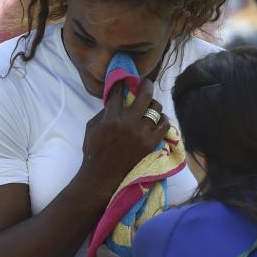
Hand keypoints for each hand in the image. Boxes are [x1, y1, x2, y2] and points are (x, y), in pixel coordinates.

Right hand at [80, 79, 171, 194]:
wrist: (103, 176)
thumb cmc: (94, 152)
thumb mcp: (91, 128)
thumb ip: (103, 113)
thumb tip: (116, 100)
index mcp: (111, 118)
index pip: (119, 92)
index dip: (122, 83)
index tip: (124, 80)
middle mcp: (128, 122)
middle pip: (144, 95)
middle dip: (146, 85)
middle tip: (145, 83)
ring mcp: (142, 132)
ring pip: (156, 108)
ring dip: (154, 104)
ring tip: (151, 105)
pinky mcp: (151, 143)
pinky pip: (164, 124)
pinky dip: (163, 119)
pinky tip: (159, 119)